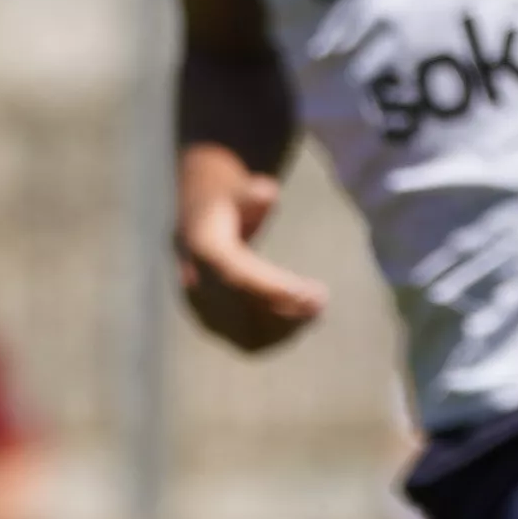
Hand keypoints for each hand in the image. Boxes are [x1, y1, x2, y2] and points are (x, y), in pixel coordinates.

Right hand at [174, 146, 326, 351]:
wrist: (198, 214)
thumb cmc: (227, 198)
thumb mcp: (237, 187)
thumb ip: (251, 192)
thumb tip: (267, 194)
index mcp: (201, 246)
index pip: (236, 274)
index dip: (270, 286)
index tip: (305, 291)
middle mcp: (197, 278)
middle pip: (241, 302)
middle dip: (282, 305)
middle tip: (321, 301)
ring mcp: (201, 299)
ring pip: (241, 323)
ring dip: (282, 322)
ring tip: (317, 311)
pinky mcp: (212, 314)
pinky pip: (242, 332)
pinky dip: (273, 330)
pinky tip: (301, 320)